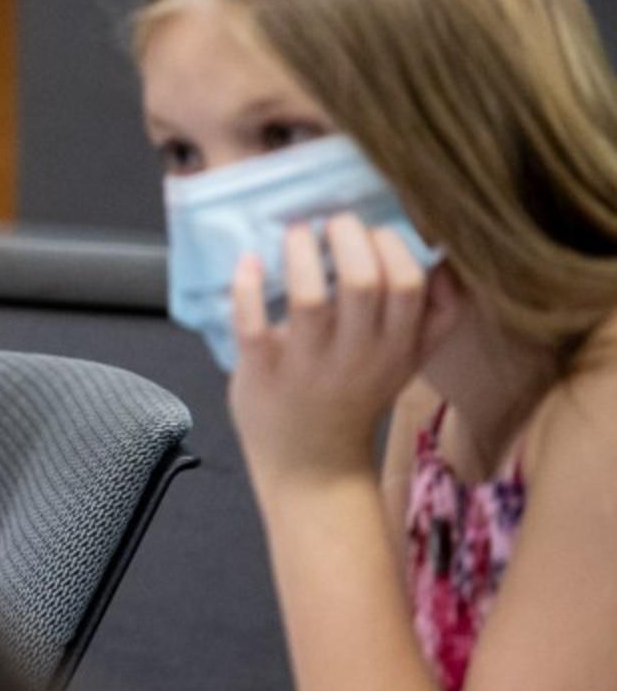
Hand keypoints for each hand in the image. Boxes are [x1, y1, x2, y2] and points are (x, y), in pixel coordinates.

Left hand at [229, 214, 457, 487]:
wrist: (313, 467)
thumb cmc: (355, 396)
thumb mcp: (405, 361)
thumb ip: (427, 317)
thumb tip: (442, 253)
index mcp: (399, 345)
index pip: (412, 283)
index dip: (393, 244)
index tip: (372, 230)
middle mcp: (360, 354)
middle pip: (367, 281)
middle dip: (349, 237)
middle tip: (331, 222)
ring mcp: (310, 365)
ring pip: (311, 298)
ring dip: (301, 254)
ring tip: (296, 233)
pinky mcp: (263, 374)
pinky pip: (253, 325)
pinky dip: (248, 287)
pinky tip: (249, 261)